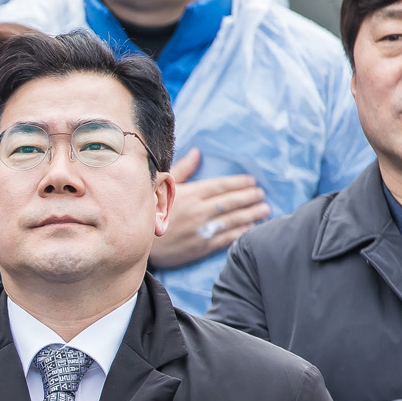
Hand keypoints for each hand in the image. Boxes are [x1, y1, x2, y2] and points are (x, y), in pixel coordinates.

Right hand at [149, 149, 267, 268]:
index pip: (221, 186)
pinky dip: (241, 231)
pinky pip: (226, 238)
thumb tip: (197, 153)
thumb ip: (183, 170)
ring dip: (251, 214)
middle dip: (250, 197)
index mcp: (190, 194)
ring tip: (264, 209)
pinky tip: (251, 227)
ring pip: (233, 220)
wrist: (137, 243)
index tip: (252, 181)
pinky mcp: (200, 247)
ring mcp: (201, 230)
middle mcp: (198, 211)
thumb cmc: (149, 211)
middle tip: (261, 194)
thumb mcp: (162, 186)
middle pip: (231, 202)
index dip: (239, 183)